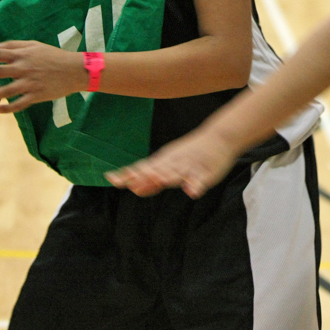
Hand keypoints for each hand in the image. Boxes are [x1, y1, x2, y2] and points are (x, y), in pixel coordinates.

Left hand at [0, 41, 88, 112]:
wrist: (75, 70)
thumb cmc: (54, 56)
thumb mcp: (34, 45)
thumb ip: (13, 45)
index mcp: (23, 55)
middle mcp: (24, 68)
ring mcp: (30, 83)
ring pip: (5, 90)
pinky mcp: (36, 96)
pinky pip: (17, 105)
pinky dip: (4, 108)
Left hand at [107, 125, 239, 197]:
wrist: (218, 137)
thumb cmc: (190, 153)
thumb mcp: (169, 164)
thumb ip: (153, 178)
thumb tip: (134, 188)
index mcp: (163, 162)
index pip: (142, 169)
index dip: (128, 174)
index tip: (111, 179)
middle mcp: (173, 163)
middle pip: (156, 170)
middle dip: (144, 177)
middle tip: (131, 184)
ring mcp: (189, 166)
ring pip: (177, 173)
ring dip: (167, 178)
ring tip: (159, 181)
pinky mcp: (205, 172)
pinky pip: (200, 179)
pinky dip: (195, 185)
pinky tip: (192, 192)